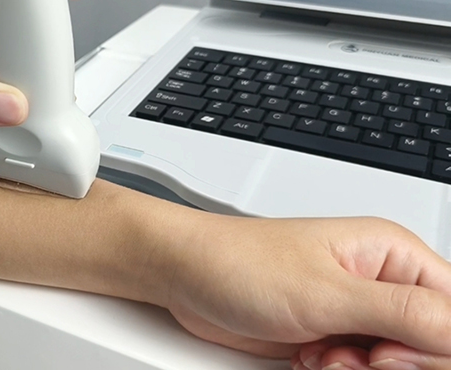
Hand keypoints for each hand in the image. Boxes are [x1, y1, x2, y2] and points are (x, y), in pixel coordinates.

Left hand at [152, 215, 450, 366]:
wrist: (186, 276)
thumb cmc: (240, 262)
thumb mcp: (327, 292)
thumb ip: (403, 312)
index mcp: (394, 255)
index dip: (433, 348)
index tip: (387, 356)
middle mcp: (381, 284)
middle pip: (429, 346)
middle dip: (393, 365)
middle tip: (356, 358)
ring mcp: (355, 315)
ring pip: (395, 366)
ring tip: (322, 356)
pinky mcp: (331, 337)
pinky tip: (308, 359)